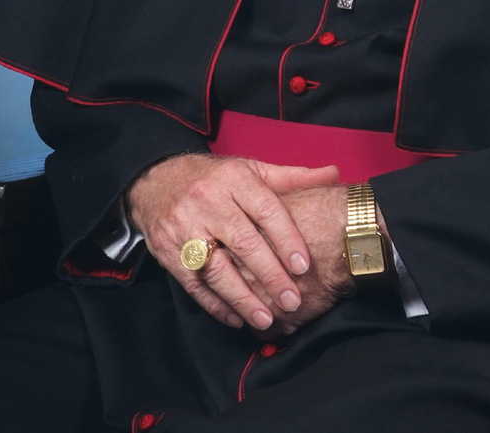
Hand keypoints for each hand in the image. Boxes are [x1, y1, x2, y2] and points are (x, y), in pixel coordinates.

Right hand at [126, 153, 338, 331]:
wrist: (155, 179)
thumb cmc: (214, 178)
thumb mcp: (250, 170)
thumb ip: (292, 177)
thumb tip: (334, 173)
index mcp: (233, 179)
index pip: (265, 209)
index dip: (286, 238)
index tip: (303, 265)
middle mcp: (207, 201)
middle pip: (243, 242)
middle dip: (270, 275)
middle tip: (292, 300)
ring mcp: (184, 227)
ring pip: (216, 267)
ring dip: (242, 297)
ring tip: (266, 318)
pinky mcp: (167, 250)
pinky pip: (193, 283)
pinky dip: (215, 304)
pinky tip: (236, 318)